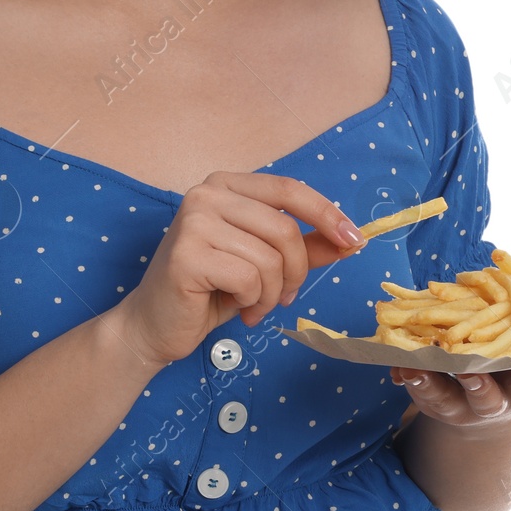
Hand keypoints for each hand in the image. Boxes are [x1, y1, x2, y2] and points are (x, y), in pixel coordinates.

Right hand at [115, 171, 363, 368]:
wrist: (154, 325)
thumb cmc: (210, 291)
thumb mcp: (264, 264)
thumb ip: (304, 247)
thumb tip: (351, 240)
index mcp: (226, 185)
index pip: (288, 189)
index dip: (326, 214)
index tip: (355, 241)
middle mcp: (206, 194)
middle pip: (284, 230)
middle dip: (296, 272)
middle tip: (285, 297)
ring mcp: (193, 221)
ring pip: (270, 260)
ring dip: (272, 294)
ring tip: (253, 306)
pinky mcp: (187, 255)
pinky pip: (249, 280)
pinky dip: (253, 303)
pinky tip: (236, 309)